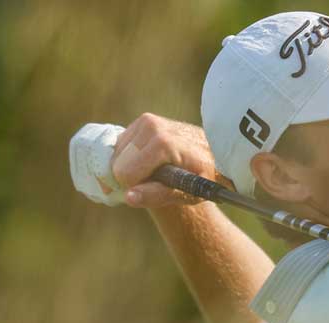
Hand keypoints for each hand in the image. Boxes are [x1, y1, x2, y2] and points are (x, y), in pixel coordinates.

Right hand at [109, 114, 230, 207]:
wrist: (213, 153)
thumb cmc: (201, 176)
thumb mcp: (185, 193)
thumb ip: (155, 195)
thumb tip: (128, 196)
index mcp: (163, 143)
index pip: (125, 174)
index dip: (136, 187)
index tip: (155, 188)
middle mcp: (152, 126)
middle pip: (118, 165)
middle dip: (131, 177)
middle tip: (156, 179)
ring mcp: (145, 120)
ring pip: (115, 156)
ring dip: (130, 167)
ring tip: (155, 169)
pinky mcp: (142, 120)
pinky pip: (119, 147)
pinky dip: (129, 158)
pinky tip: (149, 160)